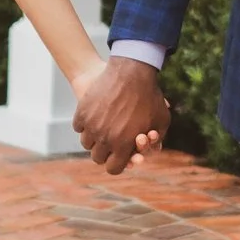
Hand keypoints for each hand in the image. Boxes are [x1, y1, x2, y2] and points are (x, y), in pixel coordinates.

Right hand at [72, 56, 171, 174]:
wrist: (131, 70)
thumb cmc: (149, 96)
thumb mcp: (161, 120)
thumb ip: (155, 140)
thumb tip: (147, 150)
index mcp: (125, 145)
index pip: (113, 169)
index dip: (117, 164)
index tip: (118, 156)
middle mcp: (106, 138)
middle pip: (97, 158)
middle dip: (105, 152)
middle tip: (110, 142)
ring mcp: (92, 125)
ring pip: (86, 143)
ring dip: (94, 139)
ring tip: (102, 128)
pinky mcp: (82, 112)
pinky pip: (78, 127)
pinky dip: (84, 124)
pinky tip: (94, 117)